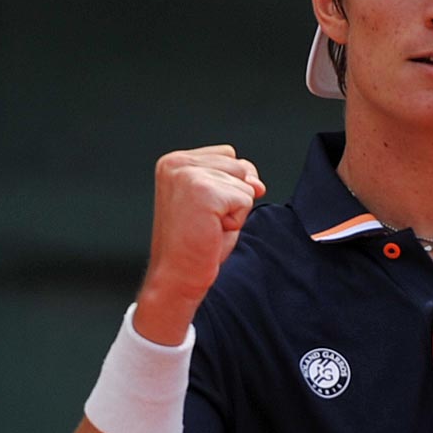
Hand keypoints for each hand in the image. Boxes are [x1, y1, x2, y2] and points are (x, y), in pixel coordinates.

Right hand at [134, 145, 265, 342]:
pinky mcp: (203, 191)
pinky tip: (211, 231)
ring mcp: (188, 175)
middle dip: (234, 197)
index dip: (230, 185)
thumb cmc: (195, 243)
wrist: (176, 277)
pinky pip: (246, 199)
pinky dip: (236, 220)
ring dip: (235, 210)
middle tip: (205, 221)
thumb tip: (258, 183)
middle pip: (240, 166)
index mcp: (174, 161)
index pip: (229, 155)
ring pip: (245, 183)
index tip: (203, 210)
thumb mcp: (218, 202)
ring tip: (208, 226)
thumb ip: (237, 180)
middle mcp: (177, 163)